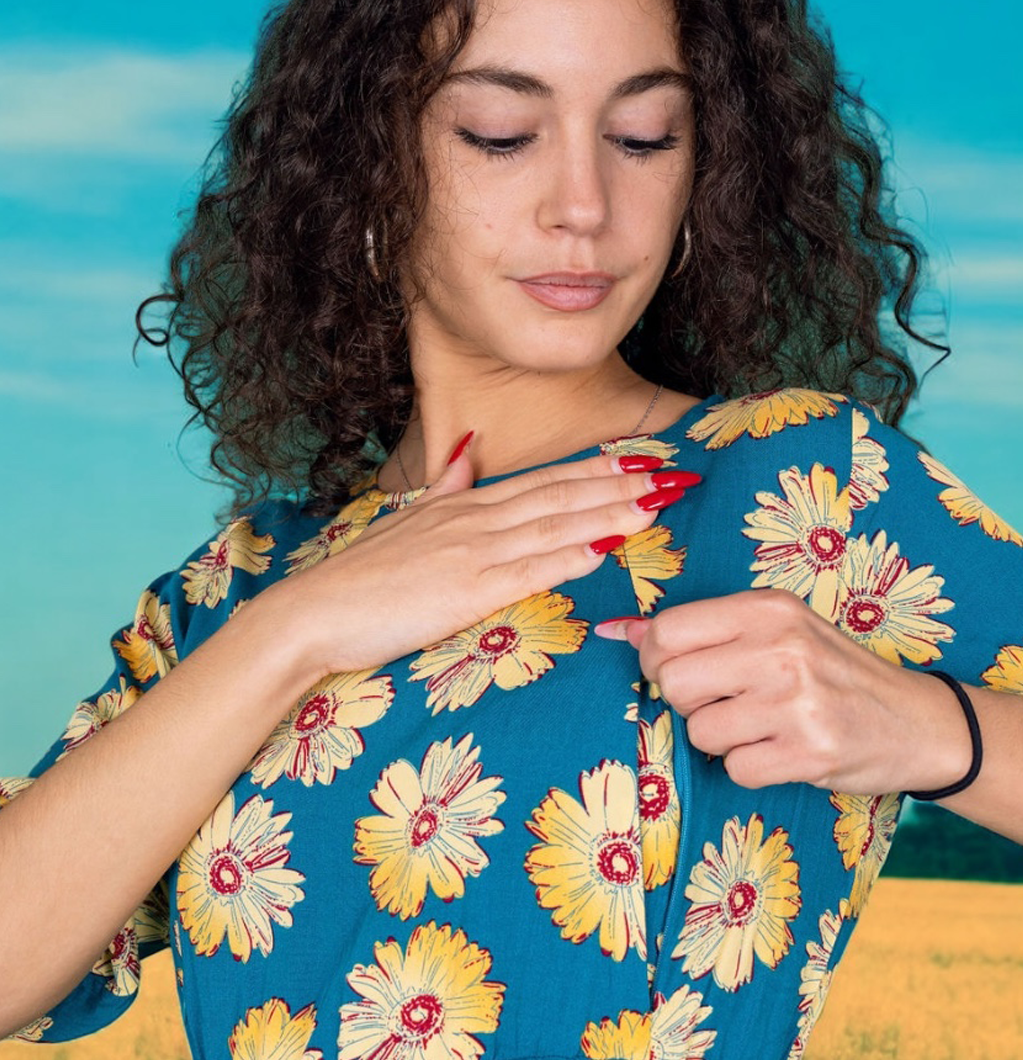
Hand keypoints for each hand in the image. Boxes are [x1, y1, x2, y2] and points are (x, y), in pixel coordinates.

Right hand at [274, 436, 700, 677]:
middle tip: (670, 477)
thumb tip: (469, 448)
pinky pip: (526, 571)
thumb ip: (445, 484)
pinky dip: (566, 558)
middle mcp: (473, 520)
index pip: (542, 481)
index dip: (594, 471)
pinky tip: (601, 551)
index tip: (638, 461)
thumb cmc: (360, 577)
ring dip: (607, 516)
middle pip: (559, 497)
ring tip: (653, 507)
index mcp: (463, 505)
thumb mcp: (406, 518)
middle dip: (618, 487)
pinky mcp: (464, 591)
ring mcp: (471, 553)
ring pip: (553, 527)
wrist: (314, 611)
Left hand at [597, 588, 972, 794]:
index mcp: (768, 608)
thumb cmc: (830, 672)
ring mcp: (797, 701)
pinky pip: (736, 769)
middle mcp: (782, 648)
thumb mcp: (774, 631)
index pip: (666, 630)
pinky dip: (751, 768)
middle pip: (673, 683)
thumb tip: (615, 630)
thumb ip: (698, 629)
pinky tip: (782, 751)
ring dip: (722, 739)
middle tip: (725, 703)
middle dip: (687, 702)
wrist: (914, 721)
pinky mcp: (809, 752)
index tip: (680, 672)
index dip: (656, 659)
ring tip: (762, 726)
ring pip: (700, 731)